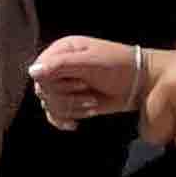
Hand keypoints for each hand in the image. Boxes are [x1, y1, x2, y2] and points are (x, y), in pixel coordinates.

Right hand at [28, 36, 158, 128]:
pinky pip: (54, 115)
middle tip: (89, 90)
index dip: (56, 82)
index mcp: (61, 51)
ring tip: (93, 102)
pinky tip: (74, 124)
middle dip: (68, 96)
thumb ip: (60, 65)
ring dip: (73, 107)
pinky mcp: (73, 102)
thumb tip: (32, 72)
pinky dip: (63, 120)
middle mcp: (58, 68)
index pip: (39, 72)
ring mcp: (65, 86)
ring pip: (50, 105)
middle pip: (43, 91)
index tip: (81, 81)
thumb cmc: (120, 65)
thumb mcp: (90, 61)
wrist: (143, 82)